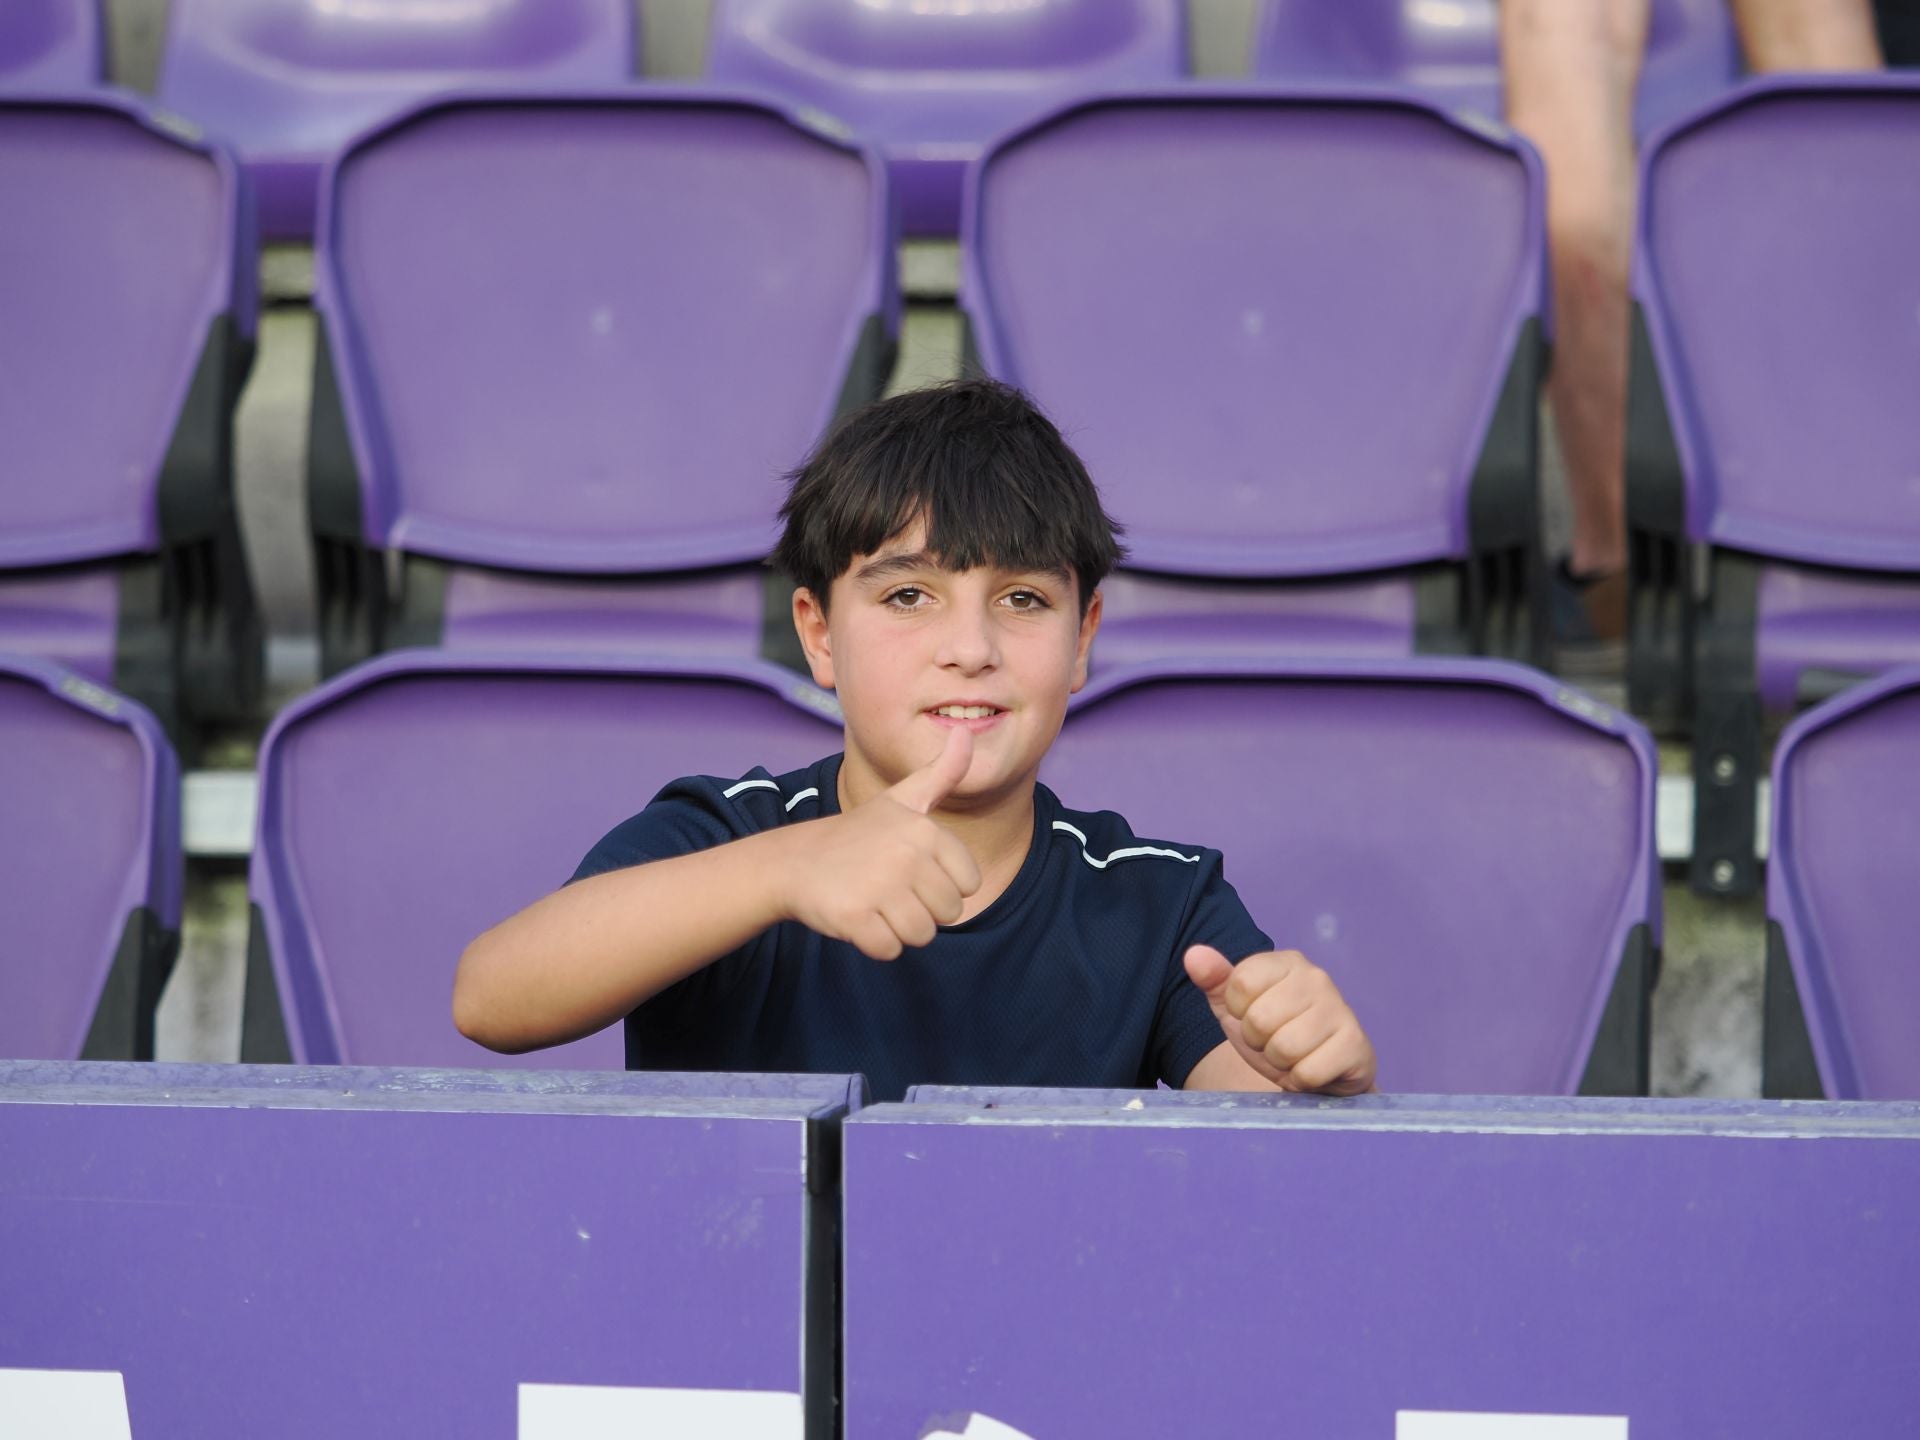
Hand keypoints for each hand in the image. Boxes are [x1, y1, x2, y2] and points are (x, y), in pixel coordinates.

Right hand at [771, 726, 982, 959]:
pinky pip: (889, 951)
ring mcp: (880, 885)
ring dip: (898, 928)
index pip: (968, 885)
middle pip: (948, 914)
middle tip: (887, 888)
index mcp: (925, 829)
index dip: (941, 886)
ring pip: (921, 936)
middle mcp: (906, 855)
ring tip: (873, 901)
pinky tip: (856, 916)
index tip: (910, 870)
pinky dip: (874, 943)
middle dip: (921, 910)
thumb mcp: (902, 798)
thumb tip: (965, 733)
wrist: (793, 861)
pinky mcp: (855, 916)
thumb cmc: (858, 834)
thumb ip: (941, 772)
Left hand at [1184, 945, 1375, 1094]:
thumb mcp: (1239, 1007)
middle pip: (1259, 1019)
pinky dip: (1301, 1080)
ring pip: (1284, 1047)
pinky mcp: (1356, 1045)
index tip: (1254, 1017)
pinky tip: (1312, 1069)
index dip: (1239, 1011)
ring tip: (1293, 1055)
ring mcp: (1340, 1010)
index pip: (1240, 984)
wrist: (1324, 1071)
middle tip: (1274, 1042)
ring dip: (1280, 1063)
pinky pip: (1308, 1072)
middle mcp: (1317, 978)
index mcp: (1287, 962)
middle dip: (1259, 1042)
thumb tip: (1193, 955)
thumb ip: (1214, 980)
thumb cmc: (1277, 1033)